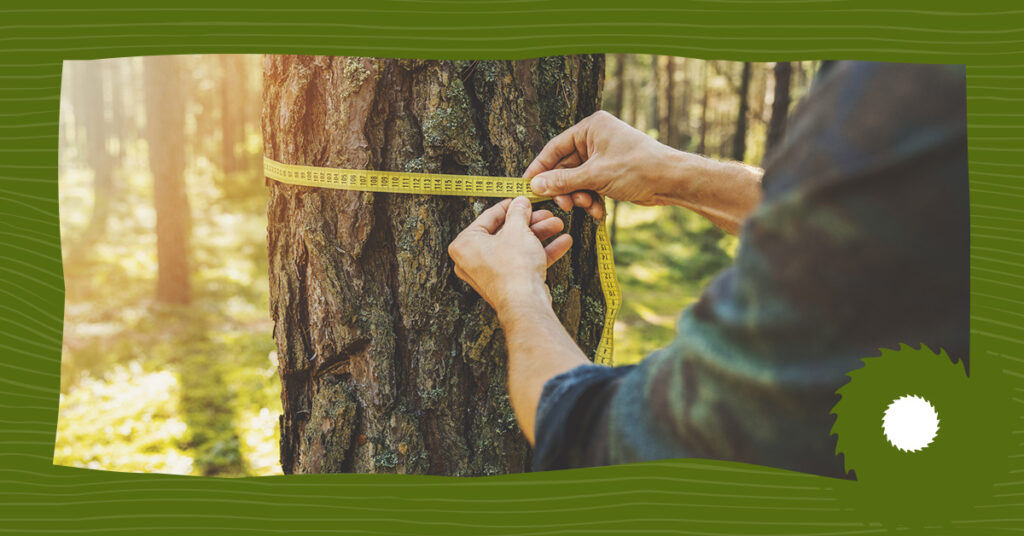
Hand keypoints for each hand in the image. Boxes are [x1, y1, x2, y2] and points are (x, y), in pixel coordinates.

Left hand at [448, 197, 572, 313]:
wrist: (525, 303)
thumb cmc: (513, 269)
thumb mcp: (518, 230)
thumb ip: (518, 213)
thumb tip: (520, 203)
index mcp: (465, 244)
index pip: (488, 217)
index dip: (509, 206)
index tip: (520, 201)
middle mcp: (473, 260)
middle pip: (506, 233)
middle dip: (531, 223)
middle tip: (544, 214)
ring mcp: (490, 274)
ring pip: (517, 247)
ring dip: (540, 235)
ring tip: (557, 225)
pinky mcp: (507, 284)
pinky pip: (523, 262)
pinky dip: (541, 252)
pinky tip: (561, 242)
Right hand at [524, 110, 676, 218]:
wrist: (672, 181)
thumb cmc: (637, 168)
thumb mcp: (595, 176)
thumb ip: (562, 181)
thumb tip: (535, 186)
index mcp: (591, 128)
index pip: (555, 148)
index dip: (540, 168)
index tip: (528, 186)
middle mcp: (595, 139)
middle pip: (565, 167)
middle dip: (565, 188)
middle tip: (564, 205)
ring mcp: (603, 157)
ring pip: (577, 180)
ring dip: (579, 197)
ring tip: (587, 207)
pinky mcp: (610, 173)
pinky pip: (590, 187)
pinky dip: (591, 200)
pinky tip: (598, 212)